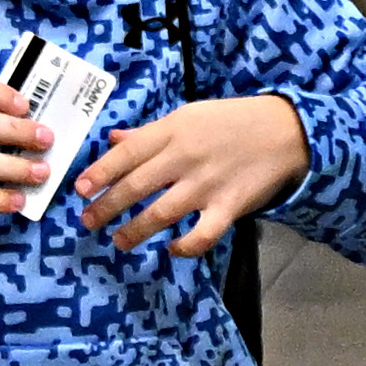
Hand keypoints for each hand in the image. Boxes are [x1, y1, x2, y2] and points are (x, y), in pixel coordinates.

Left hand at [78, 94, 308, 259]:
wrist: (286, 131)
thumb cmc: (232, 121)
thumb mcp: (189, 116)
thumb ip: (150, 133)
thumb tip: (113, 140)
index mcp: (173, 131)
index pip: (127, 154)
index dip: (99, 172)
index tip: (79, 189)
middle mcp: (185, 158)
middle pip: (136, 186)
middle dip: (107, 207)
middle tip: (88, 222)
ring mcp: (207, 184)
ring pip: (161, 214)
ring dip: (135, 231)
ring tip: (119, 242)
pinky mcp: (229, 207)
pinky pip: (202, 234)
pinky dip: (184, 247)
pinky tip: (172, 249)